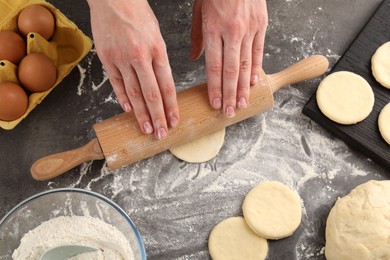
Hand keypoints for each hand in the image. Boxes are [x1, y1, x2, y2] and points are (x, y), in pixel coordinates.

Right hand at [87, 0, 178, 138]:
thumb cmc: (138, 13)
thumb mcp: (156, 34)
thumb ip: (159, 59)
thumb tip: (161, 85)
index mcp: (157, 49)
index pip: (167, 85)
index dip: (171, 106)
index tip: (174, 121)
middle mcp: (140, 56)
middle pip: (151, 94)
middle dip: (158, 117)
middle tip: (161, 133)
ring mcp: (121, 58)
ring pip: (133, 93)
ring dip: (140, 114)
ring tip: (146, 128)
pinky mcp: (106, 58)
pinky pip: (116, 83)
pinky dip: (123, 98)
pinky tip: (128, 110)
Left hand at [190, 0, 267, 116]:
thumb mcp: (199, 10)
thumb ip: (197, 37)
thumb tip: (194, 58)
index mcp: (213, 29)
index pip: (214, 66)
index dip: (215, 88)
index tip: (215, 104)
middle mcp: (232, 32)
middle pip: (231, 71)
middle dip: (230, 95)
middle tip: (229, 112)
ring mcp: (249, 29)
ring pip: (246, 64)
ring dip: (244, 88)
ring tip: (242, 104)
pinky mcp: (262, 25)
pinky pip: (259, 51)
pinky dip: (257, 68)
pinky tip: (255, 82)